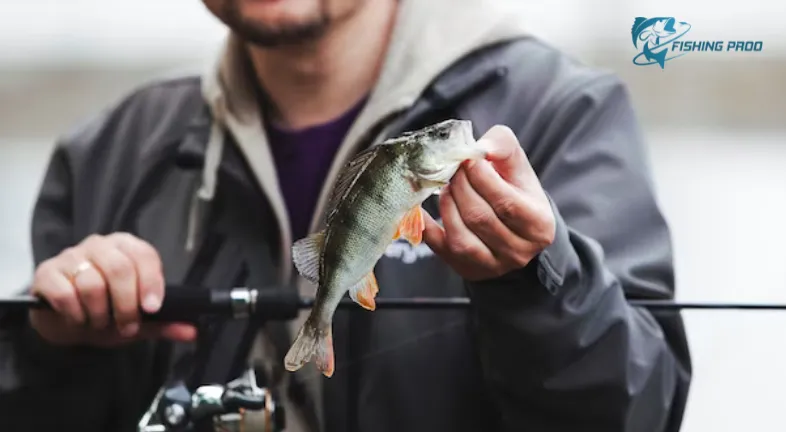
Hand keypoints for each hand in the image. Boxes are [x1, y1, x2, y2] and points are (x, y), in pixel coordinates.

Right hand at [29, 233, 196, 346]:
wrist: (64, 322)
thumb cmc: (106, 312)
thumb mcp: (138, 320)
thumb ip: (164, 324)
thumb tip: (193, 332)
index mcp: (126, 248)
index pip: (144, 255)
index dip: (151, 282)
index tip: (152, 308)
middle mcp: (99, 245)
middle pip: (120, 268)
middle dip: (127, 305)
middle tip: (127, 326)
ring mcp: (71, 257)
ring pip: (92, 284)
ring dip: (100, 314)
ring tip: (100, 323)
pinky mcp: (47, 273)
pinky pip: (65, 294)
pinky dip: (76, 315)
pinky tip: (78, 320)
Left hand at [423, 125, 555, 280]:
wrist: (512, 229)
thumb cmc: (514, 192)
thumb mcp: (518, 168)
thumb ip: (503, 147)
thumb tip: (481, 147)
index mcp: (538, 225)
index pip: (505, 202)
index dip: (481, 177)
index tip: (467, 159)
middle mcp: (518, 251)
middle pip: (479, 217)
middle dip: (460, 187)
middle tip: (452, 169)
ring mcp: (492, 265)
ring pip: (460, 237)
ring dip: (446, 205)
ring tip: (446, 186)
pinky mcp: (466, 269)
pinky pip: (439, 248)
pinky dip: (425, 226)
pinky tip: (417, 207)